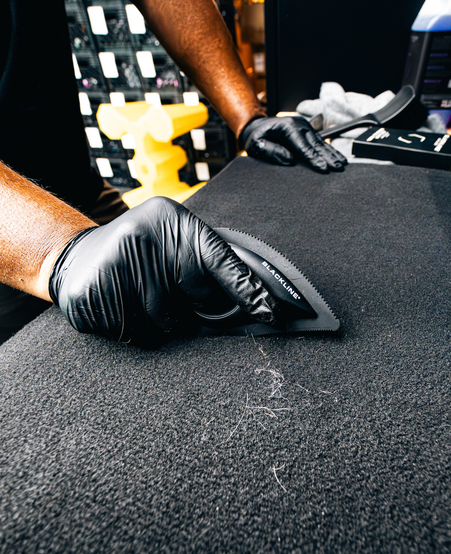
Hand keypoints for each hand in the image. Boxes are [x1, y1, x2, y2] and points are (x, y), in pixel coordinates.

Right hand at [48, 197, 276, 346]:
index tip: (270, 313)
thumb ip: (210, 263)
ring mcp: (112, 265)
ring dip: (156, 323)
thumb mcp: (174, 241)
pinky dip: (130, 328)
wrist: (76, 255)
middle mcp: (141, 238)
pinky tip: (118, 305)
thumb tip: (260, 303)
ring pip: (159, 324)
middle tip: (168, 293)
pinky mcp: (89, 293)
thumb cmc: (140, 253)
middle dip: (187, 309)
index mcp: (170, 221)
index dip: (245, 288)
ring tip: (138, 297)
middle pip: (188, 303)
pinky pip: (128, 333)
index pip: (219, 258)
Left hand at [239, 116, 346, 172]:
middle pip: (316, 144)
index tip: (323, 168)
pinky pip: (320, 141)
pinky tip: (338, 157)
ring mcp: (304, 126)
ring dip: (332, 154)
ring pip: (321, 142)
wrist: (256, 125)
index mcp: (287, 127)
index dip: (313, 158)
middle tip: (337, 168)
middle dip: (327, 157)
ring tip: (342, 164)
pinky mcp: (307, 130)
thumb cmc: (255, 136)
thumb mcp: (256, 144)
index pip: (303, 146)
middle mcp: (299, 125)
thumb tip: (289, 160)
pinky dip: (329, 150)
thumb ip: (271, 151)